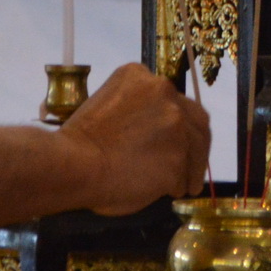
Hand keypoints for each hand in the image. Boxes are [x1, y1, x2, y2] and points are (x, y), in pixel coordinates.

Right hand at [62, 64, 210, 213]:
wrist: (74, 165)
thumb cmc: (79, 140)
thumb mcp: (108, 102)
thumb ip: (136, 109)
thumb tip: (152, 131)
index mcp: (141, 77)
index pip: (173, 97)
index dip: (179, 120)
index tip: (178, 137)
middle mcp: (164, 93)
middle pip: (196, 119)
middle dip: (197, 142)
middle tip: (193, 162)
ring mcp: (174, 125)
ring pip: (195, 149)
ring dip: (191, 168)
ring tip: (183, 185)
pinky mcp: (178, 158)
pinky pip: (185, 175)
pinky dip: (178, 186)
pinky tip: (166, 193)